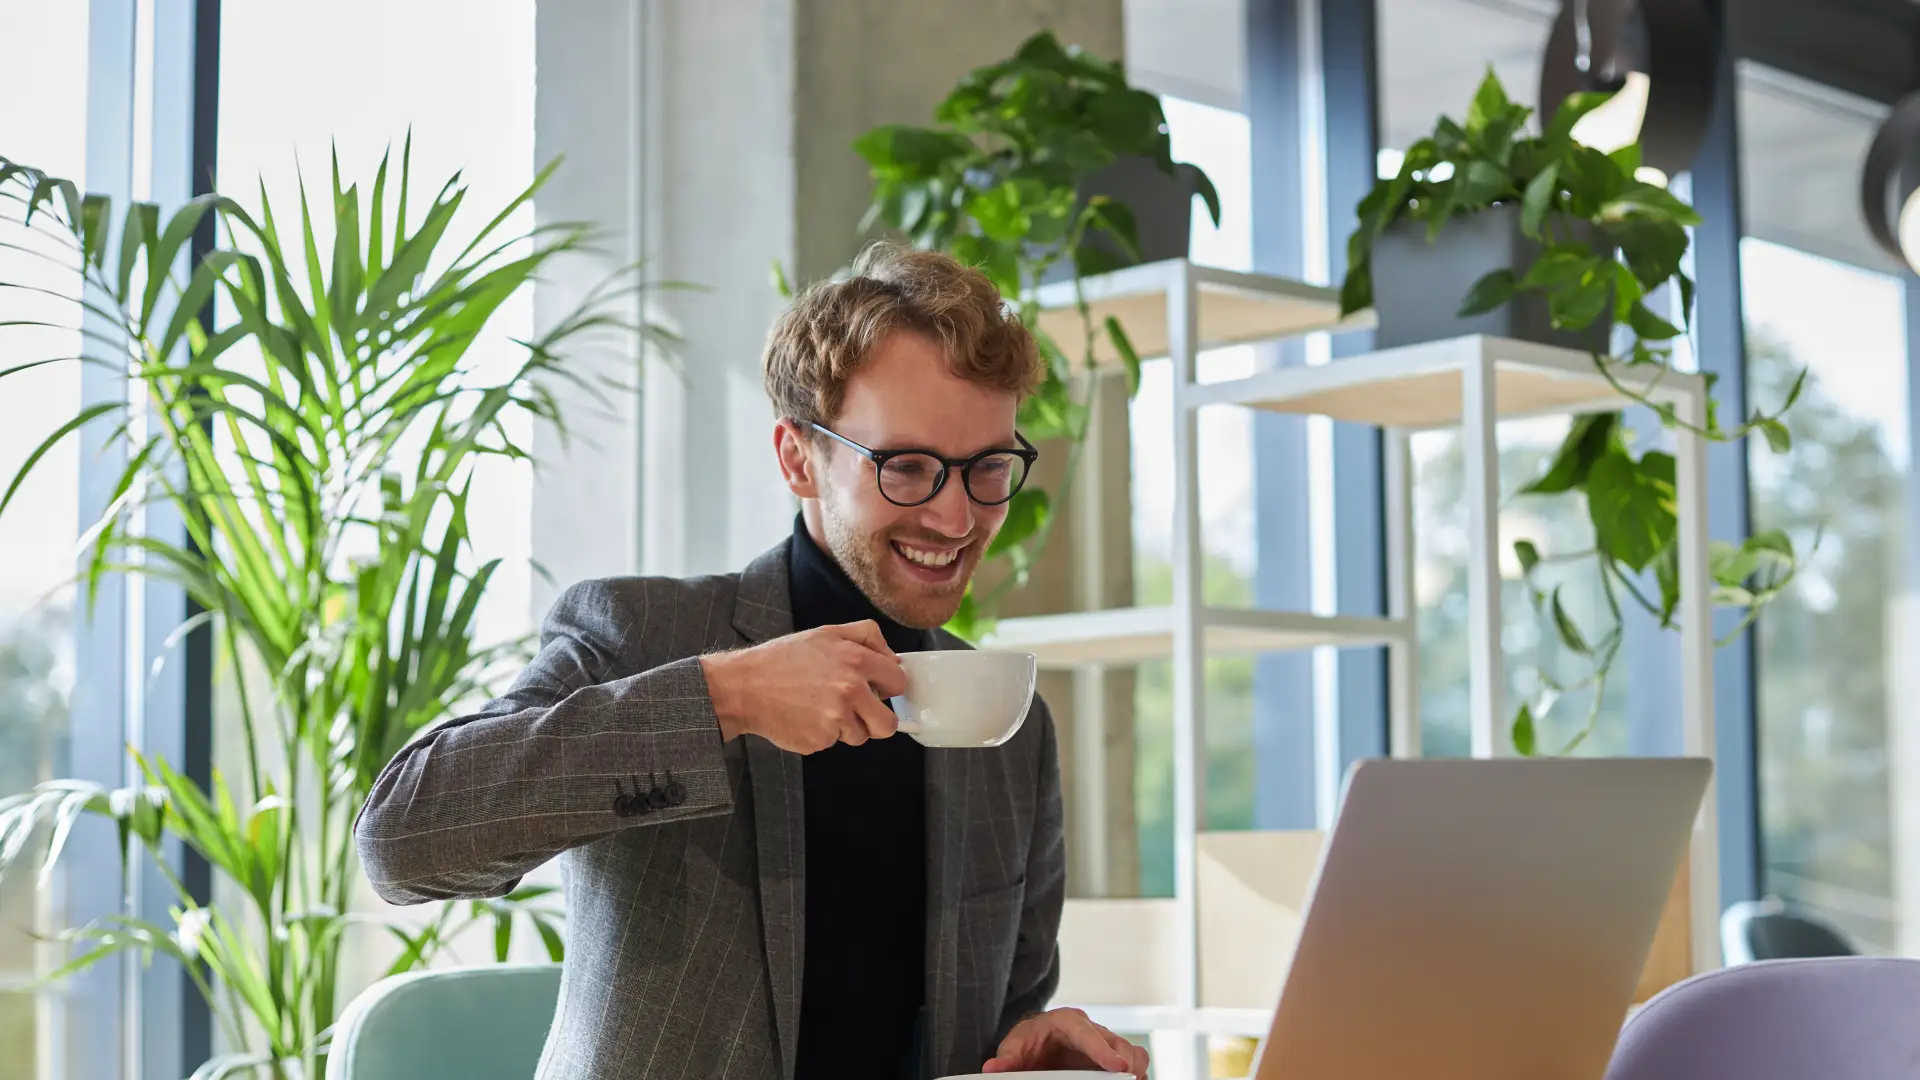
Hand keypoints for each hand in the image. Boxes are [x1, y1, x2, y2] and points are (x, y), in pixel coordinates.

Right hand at [699, 620, 906, 752]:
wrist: (744, 686)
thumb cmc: (783, 659)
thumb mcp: (826, 633)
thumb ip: (866, 636)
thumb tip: (894, 657)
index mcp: (857, 660)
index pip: (899, 682)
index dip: (888, 687)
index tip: (879, 690)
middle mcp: (851, 690)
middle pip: (888, 724)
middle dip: (876, 721)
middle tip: (858, 712)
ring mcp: (836, 718)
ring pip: (860, 736)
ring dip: (845, 728)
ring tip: (819, 708)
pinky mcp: (820, 740)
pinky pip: (833, 743)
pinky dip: (822, 734)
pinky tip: (804, 717)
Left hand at [983, 1008, 1147, 1076]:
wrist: (1036, 1041)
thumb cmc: (1028, 1041)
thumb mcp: (1015, 1047)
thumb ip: (1007, 1059)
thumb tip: (991, 1069)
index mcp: (1067, 1021)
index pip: (1087, 1033)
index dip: (1103, 1050)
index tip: (1118, 1068)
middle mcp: (1090, 1029)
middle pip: (1117, 1043)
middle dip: (1125, 1062)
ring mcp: (1104, 1043)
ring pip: (1131, 1052)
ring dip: (1135, 1068)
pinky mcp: (1110, 1057)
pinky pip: (1133, 1062)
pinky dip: (1136, 1073)